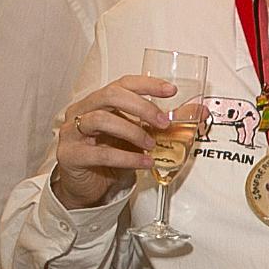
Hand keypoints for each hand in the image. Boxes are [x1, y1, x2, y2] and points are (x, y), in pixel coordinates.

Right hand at [51, 75, 173, 209]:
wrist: (88, 185)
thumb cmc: (110, 155)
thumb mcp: (139, 136)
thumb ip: (163, 124)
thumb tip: (198, 111)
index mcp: (99, 101)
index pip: (123, 83)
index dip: (147, 84)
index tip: (170, 90)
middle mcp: (83, 110)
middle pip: (110, 95)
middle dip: (141, 107)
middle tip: (163, 123)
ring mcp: (73, 132)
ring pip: (101, 119)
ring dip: (132, 131)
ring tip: (151, 145)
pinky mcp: (70, 155)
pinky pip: (100, 153)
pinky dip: (127, 157)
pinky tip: (144, 162)